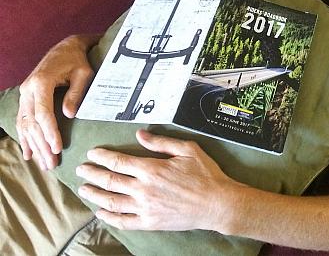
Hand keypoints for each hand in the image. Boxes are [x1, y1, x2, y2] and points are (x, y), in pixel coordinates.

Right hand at [17, 34, 97, 169]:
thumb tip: (69, 114)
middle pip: (32, 122)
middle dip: (42, 145)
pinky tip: (29, 154)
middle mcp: (28, 89)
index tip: (57, 148)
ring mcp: (24, 94)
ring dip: (34, 145)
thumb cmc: (78, 61)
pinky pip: (22, 121)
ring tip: (44, 164)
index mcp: (41, 82)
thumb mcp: (83, 74)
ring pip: (25, 124)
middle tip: (52, 163)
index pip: (43, 112)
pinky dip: (25, 138)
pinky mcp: (26, 98)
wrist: (66, 48)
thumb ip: (76, 93)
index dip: (49, 132)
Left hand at [76, 129, 237, 231]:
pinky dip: (109, 217)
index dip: (102, 157)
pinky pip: (123, 221)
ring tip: (84, 189)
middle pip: (109, 181)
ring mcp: (145, 208)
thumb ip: (161, 142)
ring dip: (94, 195)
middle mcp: (144, 189)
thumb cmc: (205, 174)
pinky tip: (100, 212)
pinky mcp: (150, 223)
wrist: (217, 203)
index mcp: (151, 169)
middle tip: (82, 170)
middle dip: (92, 174)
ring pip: (111, 201)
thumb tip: (140, 134)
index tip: (92, 153)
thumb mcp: (187, 149)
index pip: (118, 161)